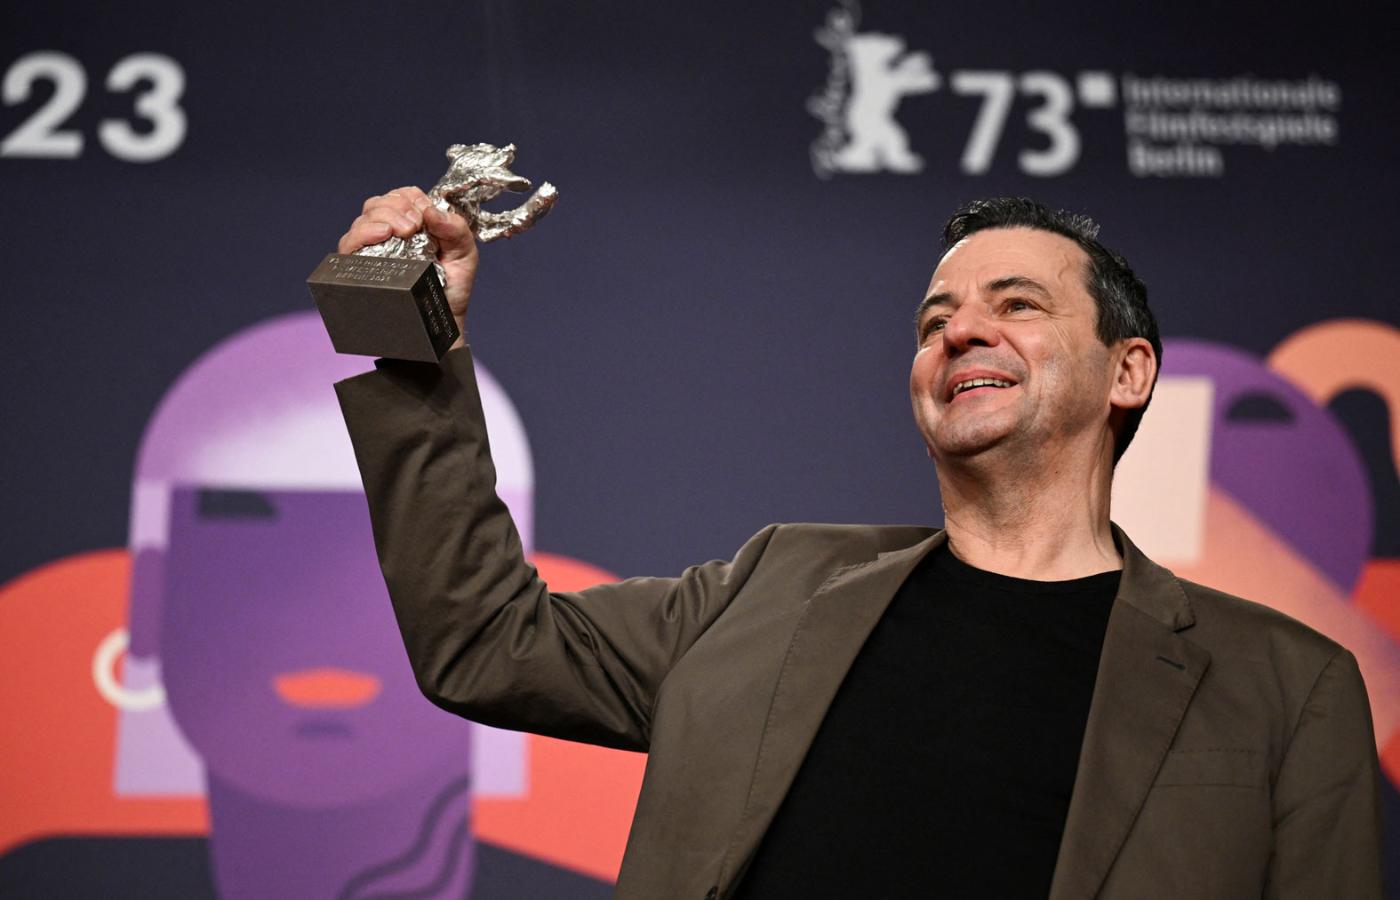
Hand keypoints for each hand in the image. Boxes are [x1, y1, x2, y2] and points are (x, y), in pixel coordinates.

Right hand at [337, 186, 478, 340]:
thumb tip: (431, 211)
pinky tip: (381, 234)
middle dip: (398, 207)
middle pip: (381, 203)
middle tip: (414, 226)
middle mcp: (389, 232)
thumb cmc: (451, 289)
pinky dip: (362, 233)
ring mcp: (373, 248)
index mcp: (413, 223)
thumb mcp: (465, 254)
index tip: (425, 216)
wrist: (440, 321)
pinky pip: (349, 242)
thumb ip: (456, 228)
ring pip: (365, 218)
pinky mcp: (359, 266)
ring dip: (383, 217)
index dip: (412, 199)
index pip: (404, 196)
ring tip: (402, 231)